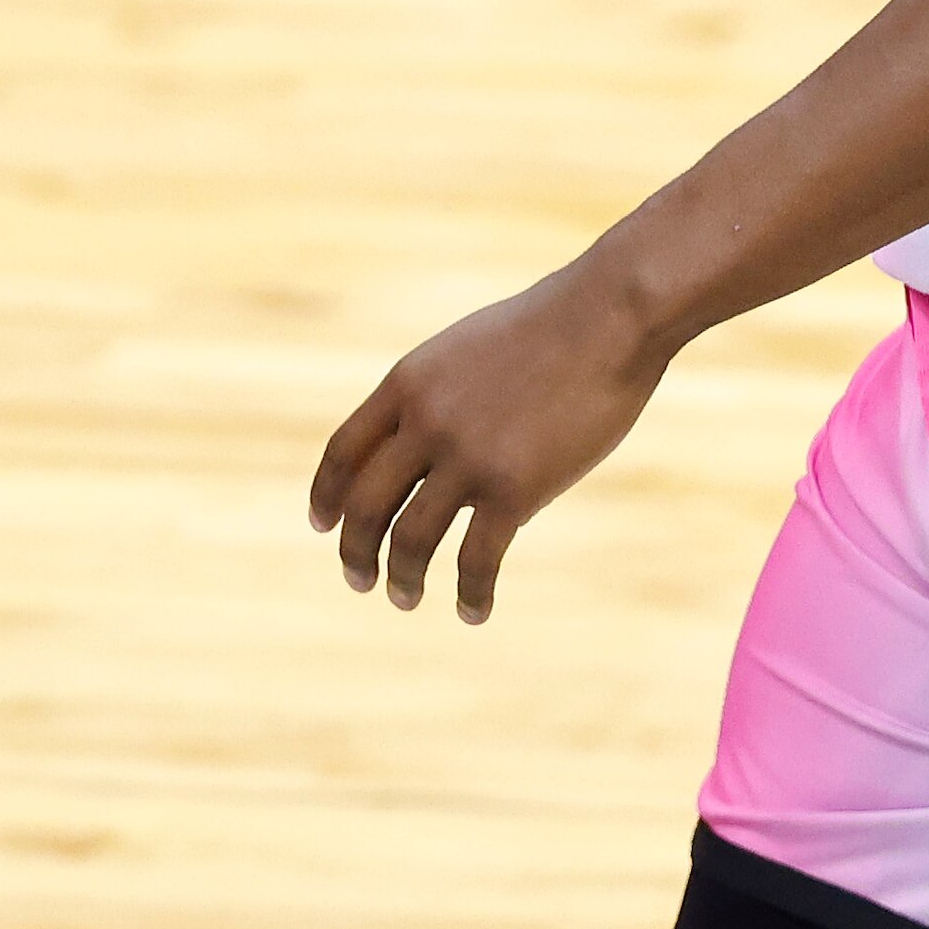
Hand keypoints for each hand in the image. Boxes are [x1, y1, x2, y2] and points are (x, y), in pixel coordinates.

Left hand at [304, 263, 668, 624]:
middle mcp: (425, 422)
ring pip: (411, 539)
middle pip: (366, 504)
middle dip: (356, 551)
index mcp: (407, 383)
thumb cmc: (548, 329)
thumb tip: (437, 459)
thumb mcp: (468, 352)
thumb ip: (440, 399)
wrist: (606, 317)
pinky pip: (477, 560)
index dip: (327, 495)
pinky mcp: (514, 488)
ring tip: (404, 599)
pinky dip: (470, 594)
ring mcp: (466, 456)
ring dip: (403, 578)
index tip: (322, 526)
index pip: (344, 451)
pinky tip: (473, 612)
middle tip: (358, 580)